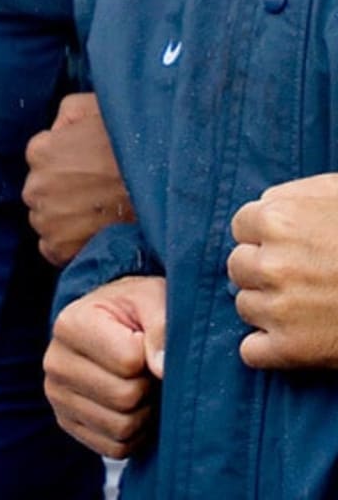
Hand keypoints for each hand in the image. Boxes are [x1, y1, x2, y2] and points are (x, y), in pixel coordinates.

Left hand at [23, 92, 133, 265]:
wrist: (166, 186)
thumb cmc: (132, 141)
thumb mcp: (93, 105)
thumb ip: (66, 116)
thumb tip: (57, 132)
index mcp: (40, 151)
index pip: (42, 158)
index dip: (68, 161)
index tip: (91, 167)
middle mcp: (36, 186)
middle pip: (42, 191)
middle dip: (63, 190)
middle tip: (98, 191)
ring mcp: (47, 220)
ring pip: (47, 220)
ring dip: (66, 218)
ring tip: (101, 213)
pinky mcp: (61, 249)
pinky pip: (54, 249)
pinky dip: (69, 245)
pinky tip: (94, 233)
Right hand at [44, 275, 165, 458]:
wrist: (112, 324)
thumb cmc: (134, 309)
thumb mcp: (151, 300)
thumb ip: (161, 326)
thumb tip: (162, 369)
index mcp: (70, 324)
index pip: (130, 362)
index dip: (150, 356)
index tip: (144, 341)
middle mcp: (54, 361)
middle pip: (124, 398)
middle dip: (148, 387)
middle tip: (145, 369)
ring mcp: (56, 395)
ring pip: (121, 427)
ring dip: (143, 413)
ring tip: (137, 385)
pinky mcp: (66, 422)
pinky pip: (114, 448)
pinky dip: (133, 435)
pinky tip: (128, 407)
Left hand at [229, 174, 337, 369]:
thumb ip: (294, 195)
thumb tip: (265, 204)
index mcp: (277, 221)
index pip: (241, 227)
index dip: (266, 237)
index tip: (291, 247)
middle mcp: (270, 264)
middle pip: (239, 267)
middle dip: (264, 271)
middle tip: (301, 278)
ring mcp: (279, 309)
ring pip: (245, 306)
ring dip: (268, 308)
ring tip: (307, 307)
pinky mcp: (293, 350)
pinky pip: (251, 351)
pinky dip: (268, 348)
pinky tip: (295, 339)